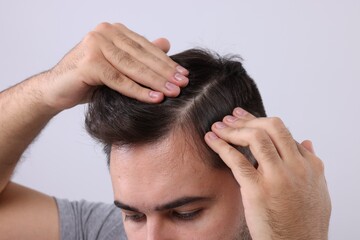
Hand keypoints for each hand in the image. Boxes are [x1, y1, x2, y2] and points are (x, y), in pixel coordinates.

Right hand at [40, 22, 188, 110]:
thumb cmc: (88, 79)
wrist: (57, 90)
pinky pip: (119, 80)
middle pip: (141, 56)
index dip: (166, 61)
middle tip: (183, 84)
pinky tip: (155, 98)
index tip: (183, 74)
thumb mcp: (118, 66)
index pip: (145, 47)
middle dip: (165, 72)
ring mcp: (95, 45)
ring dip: (156, 81)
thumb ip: (140, 54)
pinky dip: (138, 90)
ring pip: (132, 67)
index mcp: (113, 31)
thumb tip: (165, 43)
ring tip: (174, 92)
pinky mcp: (89, 63)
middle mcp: (103, 33)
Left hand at [205, 108, 330, 239]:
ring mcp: (277, 177)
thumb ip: (312, 164)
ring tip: (219, 126)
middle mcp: (296, 167)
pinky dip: (221, 145)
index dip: (261, 122)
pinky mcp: (257, 190)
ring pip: (256, 138)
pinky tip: (211, 139)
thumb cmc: (305, 222)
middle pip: (272, 127)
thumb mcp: (318, 190)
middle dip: (248, 119)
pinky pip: (236, 159)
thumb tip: (306, 142)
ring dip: (233, 128)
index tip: (247, 118)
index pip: (284, 132)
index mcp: (310, 165)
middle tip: (231, 117)